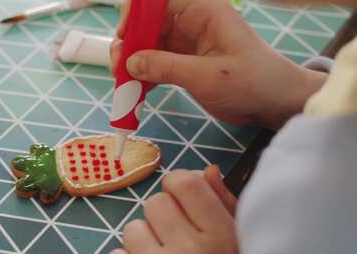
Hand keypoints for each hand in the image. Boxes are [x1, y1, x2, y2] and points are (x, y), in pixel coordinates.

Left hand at [105, 166, 238, 253]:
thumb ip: (224, 210)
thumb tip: (207, 171)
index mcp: (223, 241)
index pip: (185, 182)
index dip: (179, 188)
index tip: (182, 203)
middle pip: (155, 203)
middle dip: (162, 221)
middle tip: (175, 247)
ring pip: (132, 228)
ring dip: (143, 246)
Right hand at [111, 0, 326, 128]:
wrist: (274, 103)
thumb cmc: (252, 82)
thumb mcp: (207, 76)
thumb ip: (167, 67)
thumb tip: (130, 63)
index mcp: (202, 12)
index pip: (158, 1)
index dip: (136, 14)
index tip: (123, 37)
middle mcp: (191, 23)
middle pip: (148, 24)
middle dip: (130, 43)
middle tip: (118, 67)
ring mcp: (186, 44)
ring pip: (149, 46)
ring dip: (133, 62)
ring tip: (122, 82)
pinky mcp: (185, 64)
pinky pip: (156, 64)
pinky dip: (144, 76)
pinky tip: (135, 90)